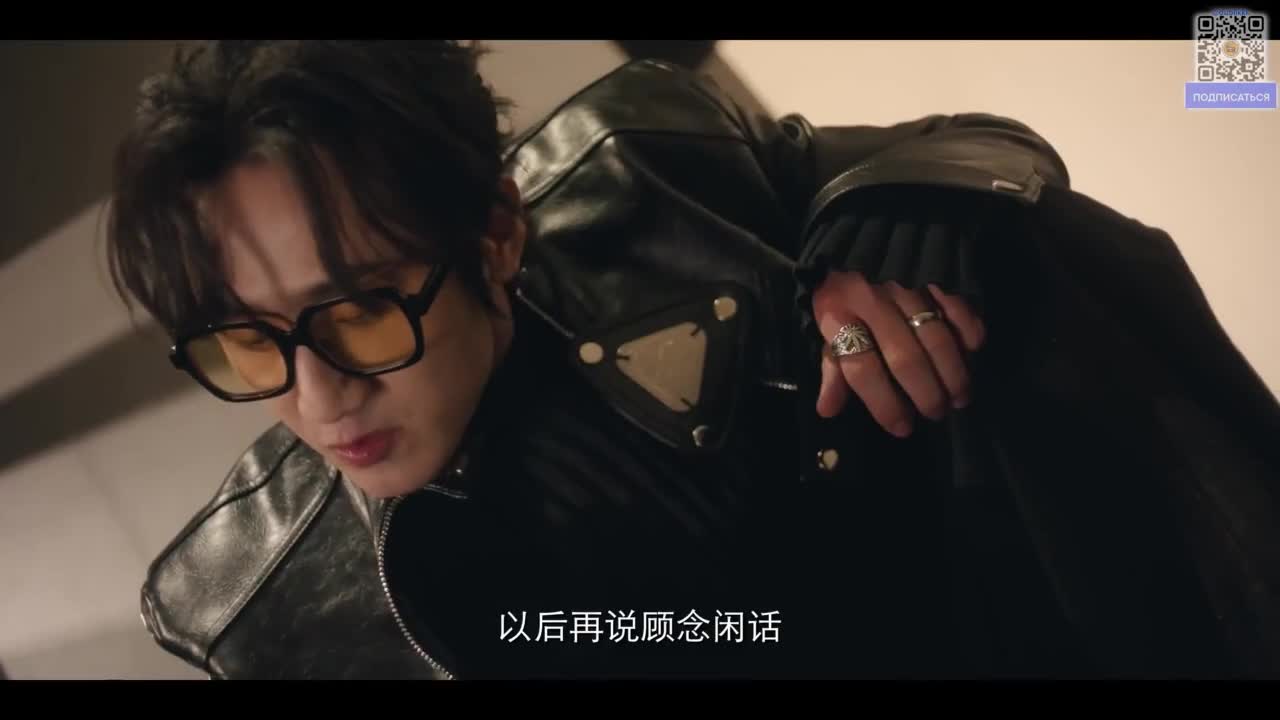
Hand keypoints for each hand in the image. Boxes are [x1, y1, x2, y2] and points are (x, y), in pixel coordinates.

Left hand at [811, 270, 985, 437]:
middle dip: (925, 394)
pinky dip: (969, 329)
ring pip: (935, 337)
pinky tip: (973, 350)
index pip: (860, 368)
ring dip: (953, 372)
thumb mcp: (827, 321)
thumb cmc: (844, 285)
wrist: (862, 223)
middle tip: (937, 413)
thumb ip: (833, 365)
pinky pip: (957, 304)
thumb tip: (828, 409)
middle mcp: (871, 299)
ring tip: (960, 396)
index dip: (882, 403)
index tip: (902, 427)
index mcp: (837, 313)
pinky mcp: (933, 267)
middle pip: (903, 358)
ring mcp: (905, 281)